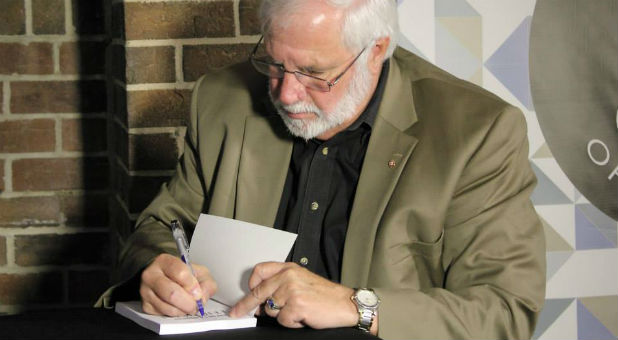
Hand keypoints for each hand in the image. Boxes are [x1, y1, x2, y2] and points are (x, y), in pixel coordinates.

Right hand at [140, 253, 217, 315]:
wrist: (163, 278)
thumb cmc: (181, 274)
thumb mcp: (198, 272)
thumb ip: (206, 282)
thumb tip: (202, 297)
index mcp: (165, 261)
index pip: (180, 273)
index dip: (192, 286)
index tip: (198, 292)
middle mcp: (151, 275)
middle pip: (172, 293)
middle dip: (188, 303)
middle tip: (196, 305)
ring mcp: (146, 291)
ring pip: (167, 307)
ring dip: (183, 310)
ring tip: (188, 306)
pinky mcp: (145, 305)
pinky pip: (162, 314)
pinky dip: (175, 314)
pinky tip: (178, 307)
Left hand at [229, 262, 358, 329]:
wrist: (346, 304)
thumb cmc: (326, 295)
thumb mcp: (302, 280)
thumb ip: (282, 284)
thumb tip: (261, 300)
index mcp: (289, 268)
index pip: (260, 271)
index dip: (251, 283)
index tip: (246, 292)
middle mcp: (288, 276)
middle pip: (258, 292)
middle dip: (245, 305)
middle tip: (236, 312)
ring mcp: (292, 291)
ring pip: (270, 309)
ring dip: (282, 315)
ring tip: (298, 310)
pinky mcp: (296, 306)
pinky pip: (282, 320)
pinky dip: (292, 323)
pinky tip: (304, 316)